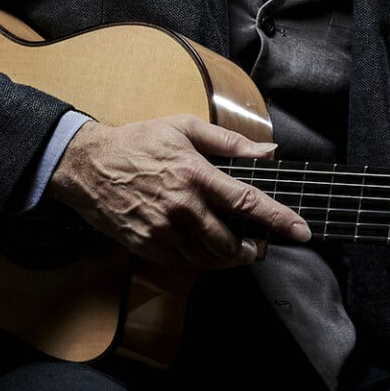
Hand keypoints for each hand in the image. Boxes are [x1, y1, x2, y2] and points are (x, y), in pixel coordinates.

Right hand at [48, 115, 311, 270]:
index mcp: (197, 176)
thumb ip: (229, 142)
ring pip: (208, 258)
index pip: (248, 202)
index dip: (279, 219)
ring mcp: (164, 230)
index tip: (302, 232)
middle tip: (256, 244)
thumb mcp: (184, 128)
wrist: (87, 165)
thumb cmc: (138, 142)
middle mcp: (183, 207)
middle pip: (230, 243)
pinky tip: (198, 244)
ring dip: (226, 257)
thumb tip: (267, 152)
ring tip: (232, 248)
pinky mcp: (147, 245)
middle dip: (251, 249)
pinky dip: (197, 258)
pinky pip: (183, 262)